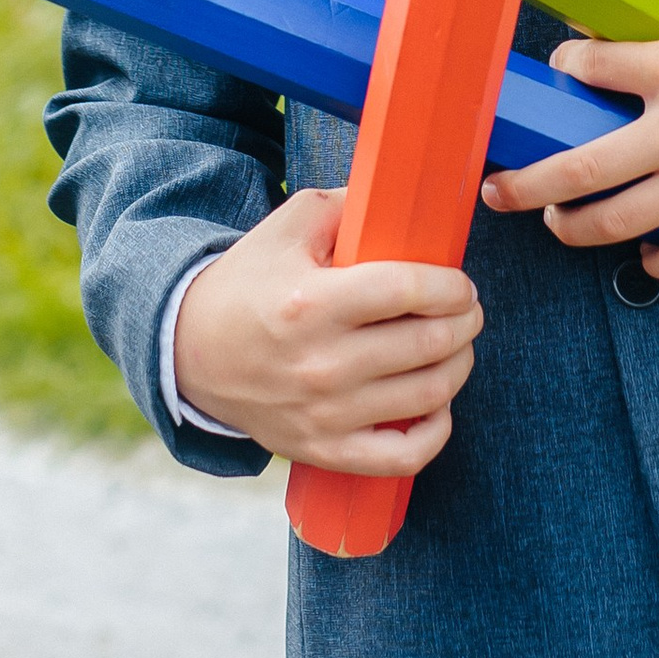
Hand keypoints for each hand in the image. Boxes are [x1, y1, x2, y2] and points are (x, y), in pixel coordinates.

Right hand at [172, 188, 482, 473]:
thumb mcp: (286, 229)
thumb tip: (405, 201)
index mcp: (310, 302)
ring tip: (457, 346)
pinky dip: (436, 432)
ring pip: (428, 395)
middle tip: (467, 310)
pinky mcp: (323, 450)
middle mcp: (320, 362)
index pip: (406, 290)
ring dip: (459, 366)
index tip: (460, 284)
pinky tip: (437, 405)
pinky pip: (402, 456)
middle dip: (465, 321)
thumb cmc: (247, 285)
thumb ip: (345, 205)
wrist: (191, 354)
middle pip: (426, 342)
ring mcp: (323, 414)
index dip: (450, 286)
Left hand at [480, 0, 658, 284]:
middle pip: (579, 169)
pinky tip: (642, 257)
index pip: (591, 69)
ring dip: (573, 227)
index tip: (564, 68)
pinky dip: (655, 264)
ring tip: (554, 224)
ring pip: (617, 222)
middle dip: (526, 183)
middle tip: (495, 188)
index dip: (568, 66)